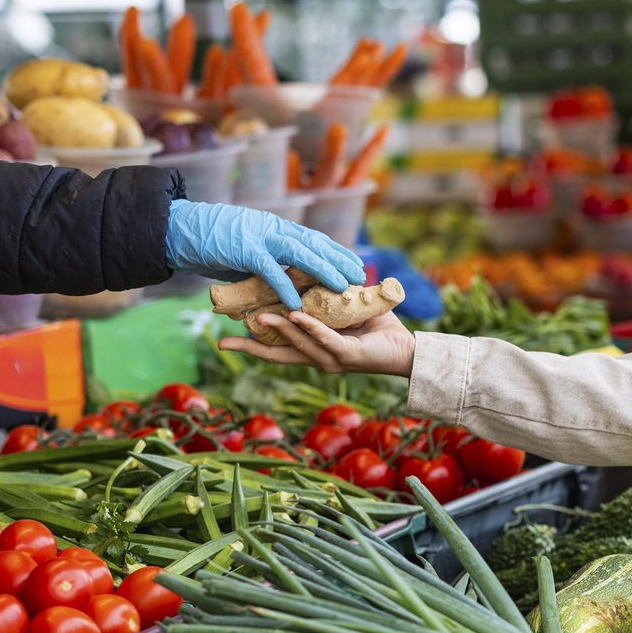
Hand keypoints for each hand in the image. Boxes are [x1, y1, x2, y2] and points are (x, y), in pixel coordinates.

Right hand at [163, 200, 364, 309]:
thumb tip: (274, 286)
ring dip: (324, 270)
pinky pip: (270, 270)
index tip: (353, 264)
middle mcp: (271, 229)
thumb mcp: (243, 250)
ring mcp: (259, 237)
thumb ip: (261, 265)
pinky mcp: (244, 250)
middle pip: (314, 243)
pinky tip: (300, 302)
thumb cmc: (208, 241)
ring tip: (343, 287)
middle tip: (360, 275)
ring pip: (300, 253)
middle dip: (339, 259)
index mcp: (273, 227)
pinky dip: (285, 286)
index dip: (334, 251)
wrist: (177, 229)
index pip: (311, 238)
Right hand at [218, 309, 414, 375]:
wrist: (409, 349)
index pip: (278, 348)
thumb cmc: (380, 330)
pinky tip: (295, 315)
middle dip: (251, 349)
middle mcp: (319, 358)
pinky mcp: (348, 356)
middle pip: (277, 354)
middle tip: (223, 342)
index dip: (253, 344)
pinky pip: (325, 338)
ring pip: (299, 344)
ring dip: (278, 330)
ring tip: (258, 318)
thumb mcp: (348, 311)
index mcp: (315, 349)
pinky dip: (309, 327)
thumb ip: (328, 299)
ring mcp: (332, 359)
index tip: (226, 336)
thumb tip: (313, 273)